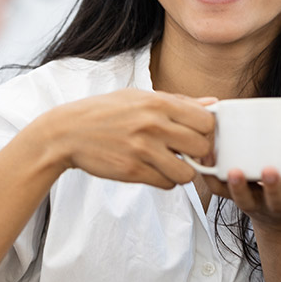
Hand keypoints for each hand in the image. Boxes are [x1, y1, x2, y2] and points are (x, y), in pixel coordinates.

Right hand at [29, 89, 215, 189]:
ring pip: (187, 172)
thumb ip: (178, 101)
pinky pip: (167, 184)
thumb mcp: (138, 97)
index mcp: (157, 103)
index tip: (195, 135)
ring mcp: (142, 150)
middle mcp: (153, 125)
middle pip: (201, 148)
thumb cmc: (105, 112)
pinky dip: (164, 180)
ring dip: (181, 171)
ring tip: (168, 163)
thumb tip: (213, 103)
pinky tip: (152, 170)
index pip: (206, 121)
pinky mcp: (133, 171)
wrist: (68, 132)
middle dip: (196, 153)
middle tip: (183, 152)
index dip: (205, 131)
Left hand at [203, 96, 280, 230]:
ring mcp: (257, 204)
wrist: (276, 215)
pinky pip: (221, 192)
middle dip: (272, 187)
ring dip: (239, 187)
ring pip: (246, 201)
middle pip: (277, 201)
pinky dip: (213, 177)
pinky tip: (207, 157)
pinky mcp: (235, 198)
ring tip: (234, 170)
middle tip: (270, 170)